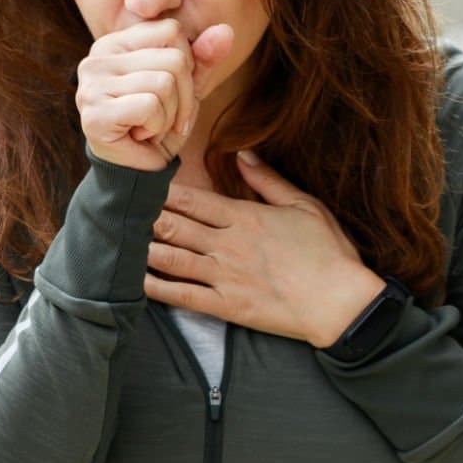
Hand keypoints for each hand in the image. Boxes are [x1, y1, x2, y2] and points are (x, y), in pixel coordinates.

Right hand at [75, 15, 234, 171]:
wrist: (137, 172)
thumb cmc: (159, 125)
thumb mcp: (187, 88)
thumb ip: (203, 59)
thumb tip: (226, 30)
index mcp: (116, 42)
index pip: (172, 30)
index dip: (187, 64)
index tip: (174, 92)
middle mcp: (97, 57)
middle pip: (173, 58)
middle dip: (184, 96)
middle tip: (166, 118)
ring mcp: (91, 84)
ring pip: (164, 83)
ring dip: (170, 115)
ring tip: (151, 126)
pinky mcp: (94, 113)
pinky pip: (151, 106)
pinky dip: (157, 127)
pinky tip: (140, 135)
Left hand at [145, 149, 388, 346]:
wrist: (342, 303)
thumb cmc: (329, 253)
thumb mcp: (304, 205)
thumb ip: (269, 180)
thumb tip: (243, 155)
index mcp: (245, 217)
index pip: (192, 200)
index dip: (161, 192)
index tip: (141, 184)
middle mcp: (228, 244)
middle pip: (174, 226)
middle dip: (144, 218)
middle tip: (121, 211)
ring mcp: (225, 277)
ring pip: (171, 259)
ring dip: (144, 249)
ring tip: (121, 242)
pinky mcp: (228, 306)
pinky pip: (183, 296)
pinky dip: (157, 288)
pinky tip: (137, 281)